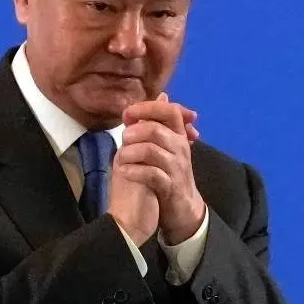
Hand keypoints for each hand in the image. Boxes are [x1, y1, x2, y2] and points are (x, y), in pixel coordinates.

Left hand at [116, 93, 205, 244]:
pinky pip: (151, 175)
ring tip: (120, 156)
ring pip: (152, 151)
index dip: (147, 107)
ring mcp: (176, 168)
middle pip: (156, 130)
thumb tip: (161, 96)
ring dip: (131, 151)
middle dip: (135, 131)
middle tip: (123, 138)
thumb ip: (160, 122)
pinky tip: (123, 171)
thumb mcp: (167, 145)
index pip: (169, 111)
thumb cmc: (170, 173)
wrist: (182, 208)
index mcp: (178, 136)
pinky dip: (134, 171)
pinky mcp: (170, 187)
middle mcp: (180, 149)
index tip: (128, 113)